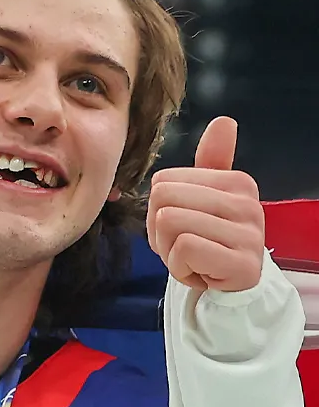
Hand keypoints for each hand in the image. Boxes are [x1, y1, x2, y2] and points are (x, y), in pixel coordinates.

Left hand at [146, 116, 264, 291]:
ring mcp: (249, 235)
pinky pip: (184, 249)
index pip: (162, 182)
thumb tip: (225, 121)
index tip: (182, 225)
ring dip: (169, 251)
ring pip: (170, 224)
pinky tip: (200, 271)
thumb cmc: (209, 237)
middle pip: (162, 201)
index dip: (158, 209)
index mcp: (237, 182)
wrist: (231, 285)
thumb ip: (211, 160)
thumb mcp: (206, 198)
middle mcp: (248, 204)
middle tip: (183, 244)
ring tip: (192, 257)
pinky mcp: (242, 264)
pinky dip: (180, 268)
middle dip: (159, 231)